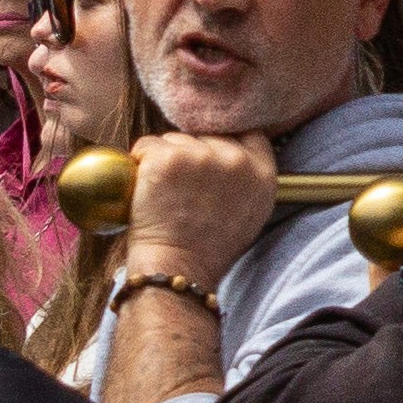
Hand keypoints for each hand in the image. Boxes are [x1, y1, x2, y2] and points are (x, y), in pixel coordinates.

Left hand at [124, 131, 281, 287]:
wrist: (177, 270)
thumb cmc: (206, 250)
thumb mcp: (251, 213)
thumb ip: (249, 178)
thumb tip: (231, 152)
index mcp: (262, 174)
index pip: (247, 132)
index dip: (223, 141)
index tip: (208, 155)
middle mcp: (236, 160)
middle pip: (205, 135)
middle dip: (190, 152)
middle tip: (179, 189)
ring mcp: (202, 157)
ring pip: (174, 139)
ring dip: (164, 159)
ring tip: (164, 195)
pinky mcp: (168, 159)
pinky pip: (146, 146)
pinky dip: (140, 163)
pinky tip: (145, 189)